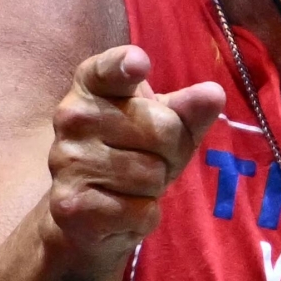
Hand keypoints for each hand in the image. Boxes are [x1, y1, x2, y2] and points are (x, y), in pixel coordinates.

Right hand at [44, 46, 225, 267]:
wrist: (86, 215)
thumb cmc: (133, 155)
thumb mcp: (166, 127)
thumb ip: (188, 109)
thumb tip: (213, 94)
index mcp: (92, 86)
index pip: (108, 70)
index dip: (124, 65)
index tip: (138, 63)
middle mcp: (72, 117)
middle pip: (163, 129)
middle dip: (171, 153)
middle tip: (149, 161)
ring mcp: (67, 160)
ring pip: (152, 174)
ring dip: (154, 188)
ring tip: (131, 187)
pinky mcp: (70, 205)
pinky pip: (140, 210)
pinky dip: (144, 217)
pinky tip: (122, 211)